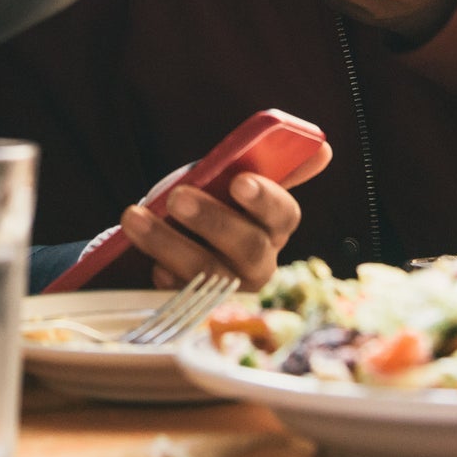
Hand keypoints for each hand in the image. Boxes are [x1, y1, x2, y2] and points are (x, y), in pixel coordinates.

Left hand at [120, 143, 332, 290]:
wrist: (171, 236)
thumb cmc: (209, 200)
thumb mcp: (229, 178)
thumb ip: (264, 163)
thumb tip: (322, 149)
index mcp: (274, 226)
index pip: (284, 213)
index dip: (264, 199)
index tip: (239, 181)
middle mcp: (260, 263)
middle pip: (247, 247)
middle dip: (211, 220)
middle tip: (176, 196)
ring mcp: (228, 290)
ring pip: (207, 272)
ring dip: (168, 242)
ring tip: (134, 218)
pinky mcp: (196, 307)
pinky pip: (181, 295)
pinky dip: (162, 274)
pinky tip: (146, 262)